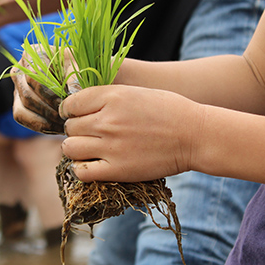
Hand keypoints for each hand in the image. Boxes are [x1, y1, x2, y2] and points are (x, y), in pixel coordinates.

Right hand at [11, 46, 78, 133]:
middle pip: (28, 93)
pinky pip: (21, 117)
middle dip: (49, 109)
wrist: (74, 79)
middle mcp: (20, 69)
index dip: (50, 92)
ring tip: (65, 124)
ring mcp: (17, 88)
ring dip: (45, 119)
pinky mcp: (18, 104)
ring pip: (24, 107)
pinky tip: (57, 128)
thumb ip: (76, 78)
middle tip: (68, 117)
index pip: (34, 75)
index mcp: (34, 54)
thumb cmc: (77, 69)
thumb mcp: (80, 68)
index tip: (66, 102)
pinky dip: (39, 125)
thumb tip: (73, 94)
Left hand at [60, 85, 205, 182]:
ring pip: (70, 148)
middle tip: (89, 134)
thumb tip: (81, 106)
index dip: (72, 110)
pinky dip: (81, 169)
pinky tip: (92, 165)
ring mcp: (110, 146)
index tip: (78, 115)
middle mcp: (107, 120)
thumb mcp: (135, 92)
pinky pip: (81, 171)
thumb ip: (107, 98)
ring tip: (88, 149)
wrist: (194, 135)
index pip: (71, 103)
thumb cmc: (169, 111)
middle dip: (76, 130)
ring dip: (75, 149)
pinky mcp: (117, 170)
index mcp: (111, 96)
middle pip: (70, 127)